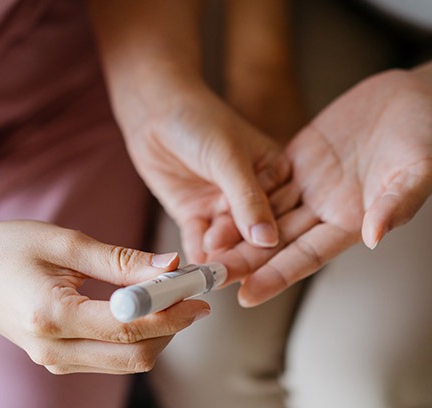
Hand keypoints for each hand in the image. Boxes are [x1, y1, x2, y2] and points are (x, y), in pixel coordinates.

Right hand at [0, 220, 210, 373]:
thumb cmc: (5, 248)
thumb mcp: (64, 243)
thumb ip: (120, 259)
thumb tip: (172, 265)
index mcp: (50, 316)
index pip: (128, 326)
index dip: (171, 310)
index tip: (198, 290)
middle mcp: (53, 350)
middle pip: (135, 356)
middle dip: (173, 327)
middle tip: (194, 295)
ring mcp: (55, 362)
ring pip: (128, 363)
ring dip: (160, 333)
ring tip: (174, 295)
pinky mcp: (60, 362)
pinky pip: (112, 358)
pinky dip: (138, 336)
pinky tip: (148, 307)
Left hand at [115, 77, 290, 262]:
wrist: (153, 110)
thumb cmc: (198, 120)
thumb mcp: (228, 157)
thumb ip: (248, 200)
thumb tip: (268, 239)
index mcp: (277, 175)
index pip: (279, 214)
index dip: (271, 240)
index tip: (264, 261)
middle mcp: (254, 196)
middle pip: (252, 234)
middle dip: (242, 254)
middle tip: (231, 272)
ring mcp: (224, 208)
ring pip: (226, 241)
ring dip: (219, 257)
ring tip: (211, 272)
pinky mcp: (196, 215)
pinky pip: (199, 241)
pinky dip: (196, 254)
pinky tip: (194, 268)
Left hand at [209, 70, 431, 305]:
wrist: (418, 99)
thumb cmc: (428, 137)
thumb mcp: (419, 169)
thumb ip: (398, 203)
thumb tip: (374, 237)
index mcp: (353, 221)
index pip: (307, 256)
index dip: (276, 276)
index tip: (245, 296)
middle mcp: (327, 209)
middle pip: (277, 241)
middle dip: (244, 260)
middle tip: (208, 276)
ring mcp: (312, 184)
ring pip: (265, 213)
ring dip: (235, 230)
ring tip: (201, 247)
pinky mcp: (301, 157)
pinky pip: (266, 179)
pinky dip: (240, 192)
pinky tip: (210, 202)